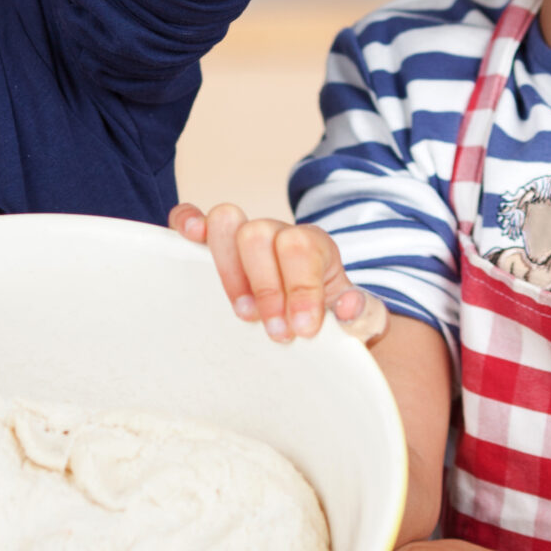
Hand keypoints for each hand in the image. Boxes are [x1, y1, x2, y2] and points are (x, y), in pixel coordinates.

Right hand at [171, 203, 383, 342]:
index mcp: (315, 245)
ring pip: (226, 222)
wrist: (318, 321)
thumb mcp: (362, 321)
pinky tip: (190, 239)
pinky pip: (193, 219)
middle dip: (265, 288)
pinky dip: (187, 223)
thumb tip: (346, 306)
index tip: (303, 329)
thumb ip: (363, 315)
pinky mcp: (217, 246)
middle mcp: (278, 233)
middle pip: (259, 233)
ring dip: (230, 272)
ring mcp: (244, 237)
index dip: (300, 288)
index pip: (301, 248)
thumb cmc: (335, 318)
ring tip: (245, 315)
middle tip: (276, 332)